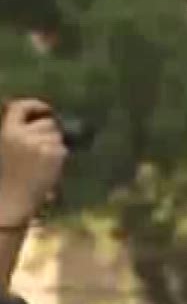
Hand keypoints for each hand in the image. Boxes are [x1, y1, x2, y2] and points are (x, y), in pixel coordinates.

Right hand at [0, 99, 66, 223]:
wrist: (12, 198)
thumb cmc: (8, 175)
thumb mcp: (6, 147)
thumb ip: (17, 131)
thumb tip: (39, 116)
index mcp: (7, 131)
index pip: (21, 107)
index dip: (35, 105)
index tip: (45, 109)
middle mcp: (23, 135)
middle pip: (48, 123)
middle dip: (49, 133)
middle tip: (42, 148)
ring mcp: (39, 144)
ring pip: (57, 136)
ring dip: (54, 145)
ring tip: (43, 160)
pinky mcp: (53, 154)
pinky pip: (62, 148)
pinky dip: (59, 156)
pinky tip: (48, 167)